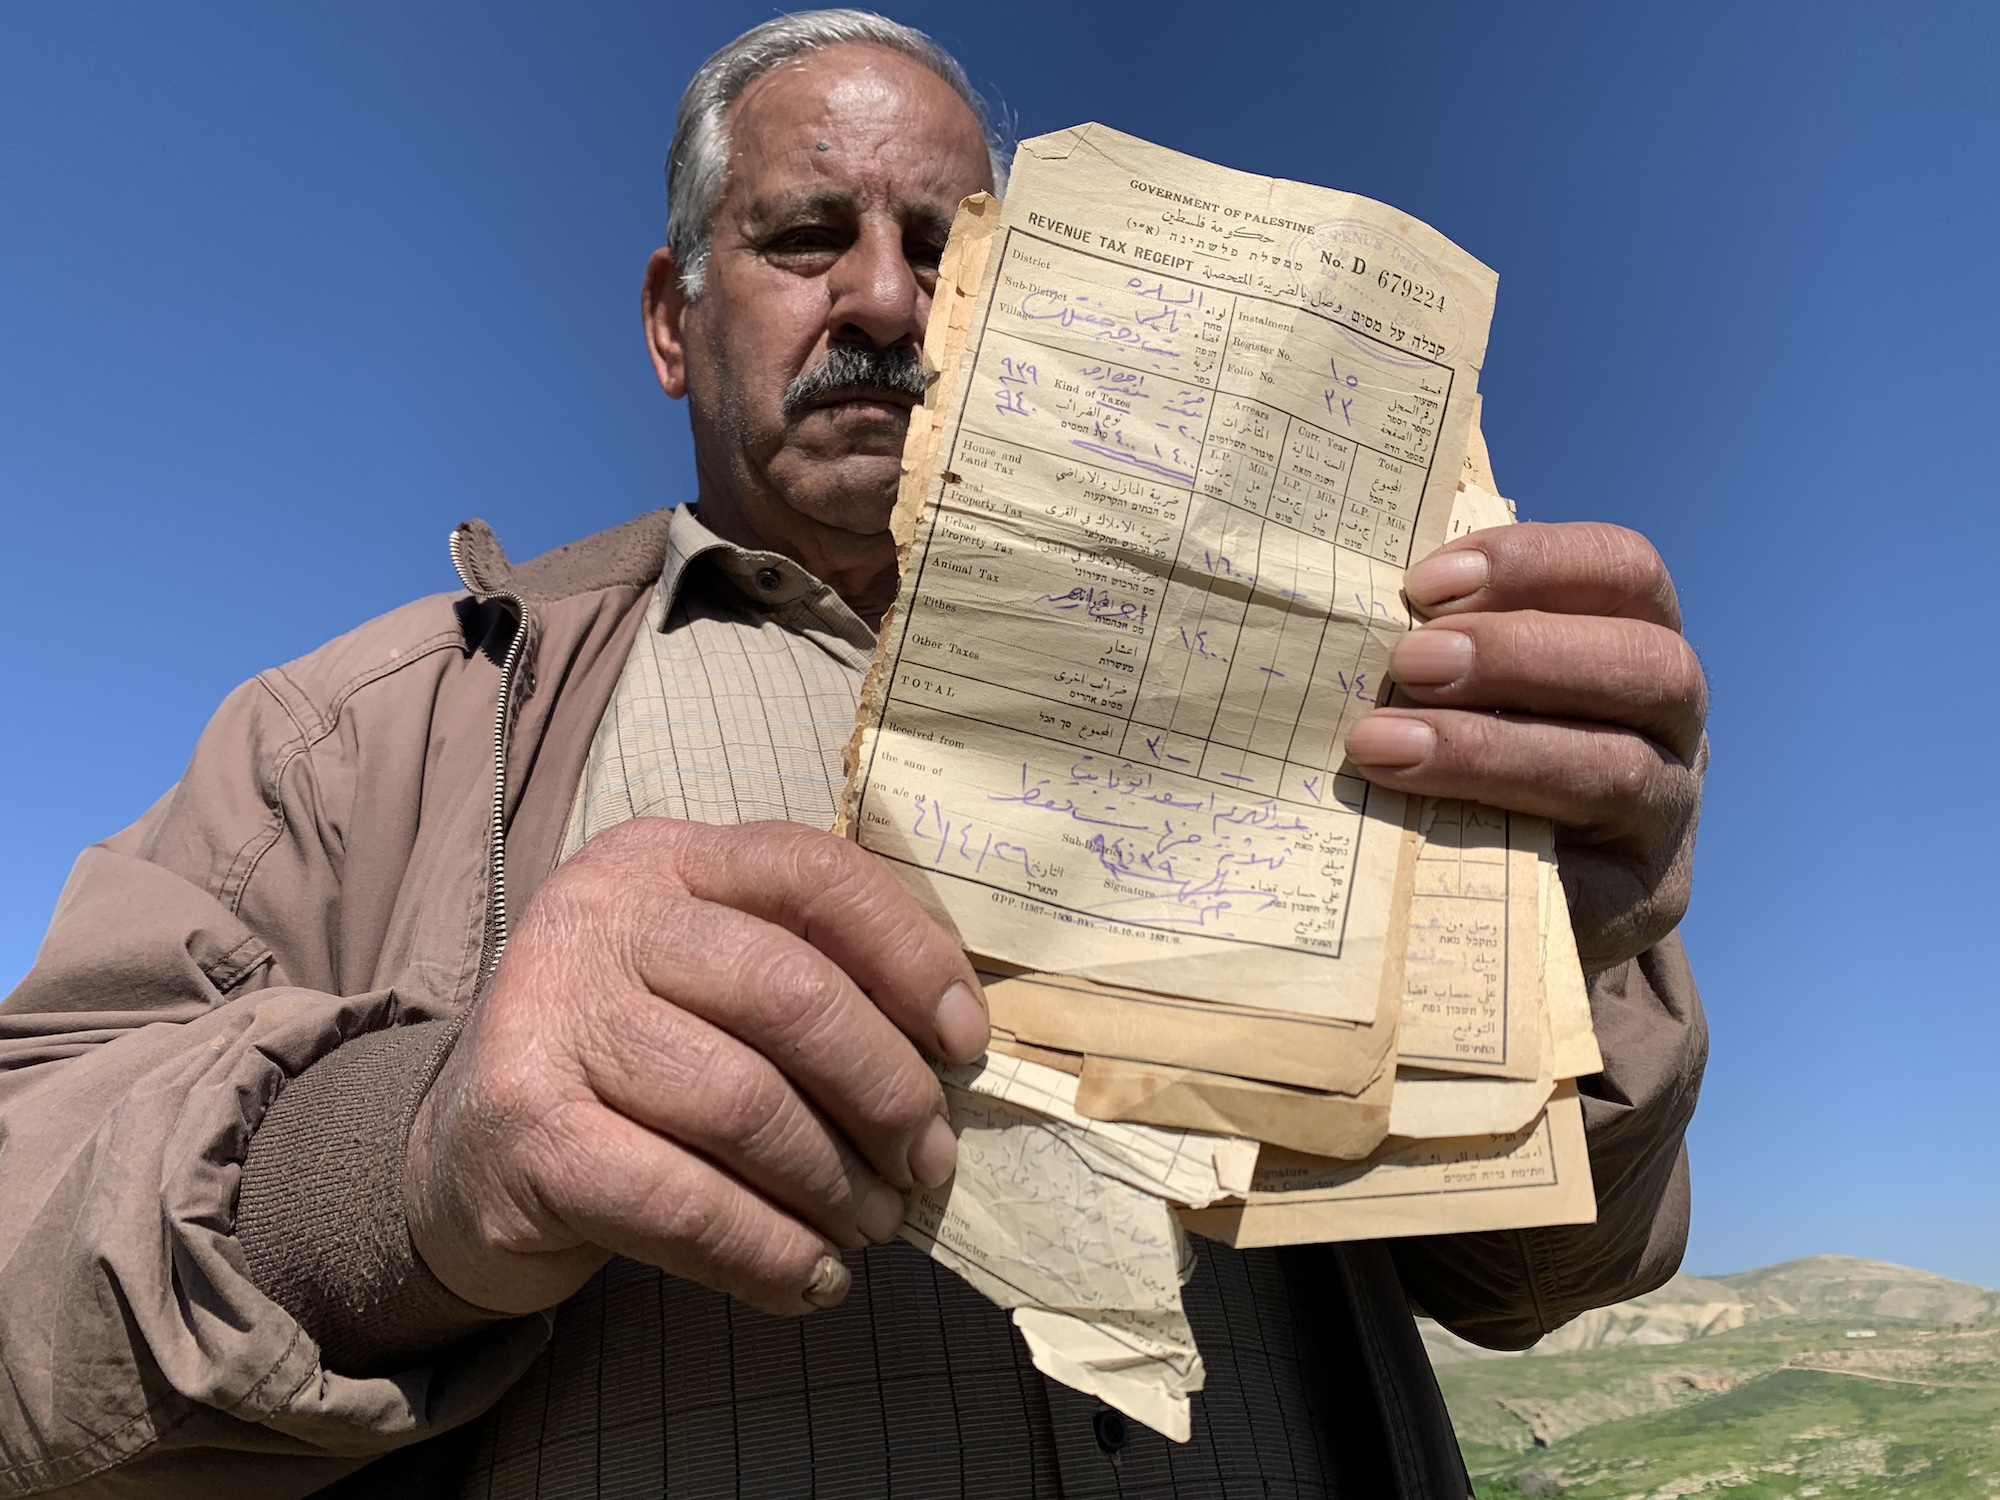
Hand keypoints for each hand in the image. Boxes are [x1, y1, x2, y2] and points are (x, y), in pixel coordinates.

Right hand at [404, 818, 988, 1317]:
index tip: (965, 1042)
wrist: (464, 1152)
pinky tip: (811, 1278)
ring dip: (835, 1183)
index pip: (815, 872)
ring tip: (876, 1224)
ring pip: (745, 1104)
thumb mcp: (706, 978)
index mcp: (667, 857)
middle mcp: (601, 916)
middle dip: (886, 1090)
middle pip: (789, 992)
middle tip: (927, 1161)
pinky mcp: (528, 1133)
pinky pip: (686, 1203)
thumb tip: (954, 1046)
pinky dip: (770, 1252)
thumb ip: (810, 973)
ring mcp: (551, 1018)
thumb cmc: (631, 1061)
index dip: (910, 956)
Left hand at [1346, 522, 1705, 972]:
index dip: (1533, 562)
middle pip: (1647, 665)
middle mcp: (1674, 725)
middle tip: (1409, 663)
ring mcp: (1668, 817)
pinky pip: (1587, 874)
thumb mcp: (1472, 690)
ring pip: (1617, 768)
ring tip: (1384, 745)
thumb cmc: (1469, 760)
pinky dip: (1499, 844)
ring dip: (1491, 748)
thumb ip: (1444, 642)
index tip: (1425, 584)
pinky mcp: (1643, 902)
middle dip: (1518, 653)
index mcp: (1636, 643)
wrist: (1503, 901)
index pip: (1626, 571)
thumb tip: (1348, 608)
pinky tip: (1418, 833)